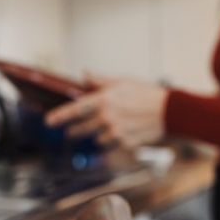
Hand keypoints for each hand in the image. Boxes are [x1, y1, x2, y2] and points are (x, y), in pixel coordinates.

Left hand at [45, 75, 167, 147]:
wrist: (170, 111)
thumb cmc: (148, 94)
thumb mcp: (124, 82)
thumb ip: (101, 81)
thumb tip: (85, 74)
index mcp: (104, 100)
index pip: (74, 110)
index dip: (59, 116)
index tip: (49, 121)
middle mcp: (107, 117)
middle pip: (81, 128)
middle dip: (75, 130)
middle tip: (71, 130)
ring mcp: (115, 132)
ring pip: (97, 138)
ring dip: (98, 134)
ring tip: (108, 128)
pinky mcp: (125, 143)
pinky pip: (112, 144)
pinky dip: (114, 140)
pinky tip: (123, 132)